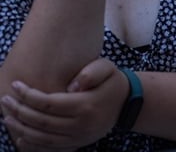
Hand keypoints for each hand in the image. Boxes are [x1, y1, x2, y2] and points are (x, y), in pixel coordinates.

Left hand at [0, 59, 125, 150]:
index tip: (15, 85)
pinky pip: (49, 148)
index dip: (28, 95)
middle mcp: (81, 125)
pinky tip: (19, 135)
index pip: (48, 103)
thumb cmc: (112, 81)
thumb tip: (71, 86)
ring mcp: (79, 137)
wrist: (127, 103)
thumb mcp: (107, 68)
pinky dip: (31, 143)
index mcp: (86, 105)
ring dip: (20, 128)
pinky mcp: (77, 144)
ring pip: (41, 137)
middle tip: (5, 100)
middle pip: (41, 121)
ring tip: (7, 115)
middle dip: (19, 110)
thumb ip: (91, 72)